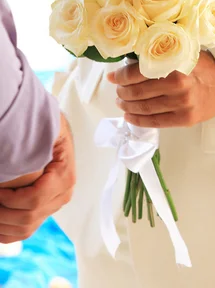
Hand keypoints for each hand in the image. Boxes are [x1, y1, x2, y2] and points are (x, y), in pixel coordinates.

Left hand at [0, 114, 75, 243]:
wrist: (50, 126)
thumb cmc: (45, 125)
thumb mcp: (45, 130)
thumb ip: (36, 149)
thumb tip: (28, 170)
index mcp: (65, 176)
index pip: (35, 199)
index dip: (10, 198)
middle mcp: (63, 193)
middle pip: (28, 217)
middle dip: (2, 213)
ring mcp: (54, 203)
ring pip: (25, 228)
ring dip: (2, 224)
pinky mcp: (45, 208)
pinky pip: (25, 230)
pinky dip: (6, 231)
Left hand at [108, 51, 214, 128]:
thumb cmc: (202, 66)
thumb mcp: (182, 53)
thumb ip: (160, 58)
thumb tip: (130, 62)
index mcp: (175, 66)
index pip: (138, 73)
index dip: (121, 76)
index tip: (112, 76)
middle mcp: (178, 86)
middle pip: (138, 92)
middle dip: (122, 92)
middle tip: (117, 90)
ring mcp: (181, 105)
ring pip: (144, 108)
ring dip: (127, 106)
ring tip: (121, 102)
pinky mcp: (184, 120)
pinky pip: (154, 122)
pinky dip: (138, 120)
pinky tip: (129, 116)